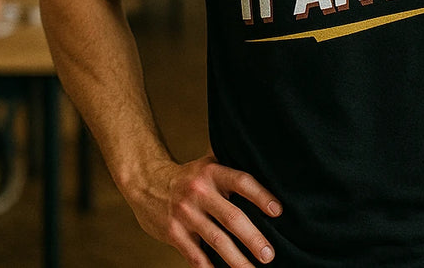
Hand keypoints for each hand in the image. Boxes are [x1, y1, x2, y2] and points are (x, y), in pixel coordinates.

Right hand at [127, 155, 280, 267]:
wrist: (145, 182)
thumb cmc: (187, 176)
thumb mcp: (207, 164)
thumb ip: (231, 169)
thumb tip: (270, 170)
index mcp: (212, 173)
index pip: (241, 182)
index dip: (261, 196)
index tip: (278, 211)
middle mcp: (199, 192)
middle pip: (231, 217)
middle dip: (253, 238)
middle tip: (269, 254)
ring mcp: (185, 214)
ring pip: (216, 241)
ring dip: (237, 259)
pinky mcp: (173, 233)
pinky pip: (195, 255)